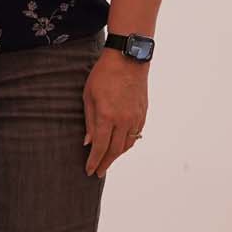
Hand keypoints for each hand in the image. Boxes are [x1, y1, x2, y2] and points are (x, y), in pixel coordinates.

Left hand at [83, 50, 148, 177]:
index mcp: (107, 116)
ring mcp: (135, 118)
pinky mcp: (142, 113)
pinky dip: (127, 144)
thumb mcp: (88, 96)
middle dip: (105, 163)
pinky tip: (120, 146)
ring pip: (127, 145)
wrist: (128, 59)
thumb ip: (89, 121)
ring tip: (107, 161)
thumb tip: (88, 142)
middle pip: (114, 150)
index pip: (99, 147)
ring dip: (117, 156)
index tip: (89, 171)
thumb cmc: (103, 74)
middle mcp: (123, 120)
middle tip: (98, 172)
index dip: (94, 161)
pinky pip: (135, 135)